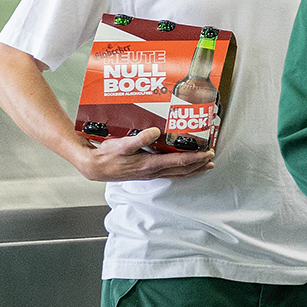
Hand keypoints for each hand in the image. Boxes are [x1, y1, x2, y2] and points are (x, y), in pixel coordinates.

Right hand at [78, 128, 214, 180]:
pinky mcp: (146, 174)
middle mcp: (153, 171)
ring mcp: (150, 174)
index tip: (208, 153)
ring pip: (177, 173)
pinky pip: (169, 173)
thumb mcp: (122, 144)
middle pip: (182, 169)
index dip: (196, 158)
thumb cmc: (107, 155)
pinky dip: (180, 170)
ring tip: (205, 165)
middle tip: (212, 158)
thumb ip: (139, 138)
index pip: (179, 161)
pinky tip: (184, 168)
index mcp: (150, 164)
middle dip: (199, 164)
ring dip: (193, 170)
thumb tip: (155, 132)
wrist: (94, 167)